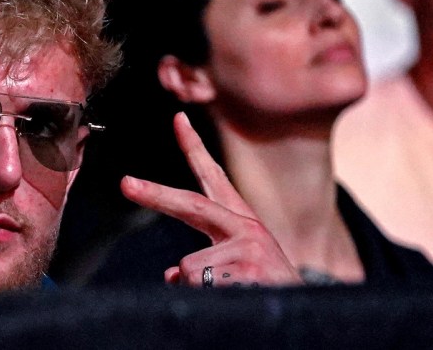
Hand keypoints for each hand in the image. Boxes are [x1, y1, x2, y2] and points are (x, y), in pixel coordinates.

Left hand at [120, 112, 302, 286]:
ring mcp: (248, 248)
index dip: (194, 148)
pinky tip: (236, 298)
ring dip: (197, 288)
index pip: (214, 178)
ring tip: (229, 295)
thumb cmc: (265, 287)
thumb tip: (172, 274)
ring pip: (187, 267)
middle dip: (154, 194)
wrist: (307, 312)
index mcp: (240, 222)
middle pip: (190, 205)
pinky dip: (208, 299)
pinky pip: (199, 285)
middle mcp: (245, 228)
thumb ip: (205, 260)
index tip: (178, 119)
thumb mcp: (237, 267)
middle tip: (125, 183)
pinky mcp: (248, 271)